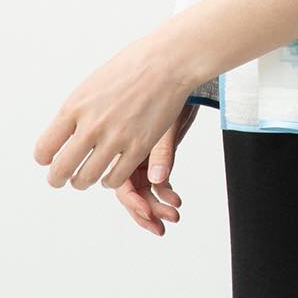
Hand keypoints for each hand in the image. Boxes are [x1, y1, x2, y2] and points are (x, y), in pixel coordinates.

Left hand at [33, 21, 193, 191]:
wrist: (167, 61)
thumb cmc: (131, 68)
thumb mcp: (92, 84)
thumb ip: (77, 111)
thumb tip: (64, 133)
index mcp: (75, 107)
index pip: (44, 148)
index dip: (45, 158)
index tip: (50, 160)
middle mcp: (92, 125)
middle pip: (61, 170)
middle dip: (57, 179)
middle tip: (60, 180)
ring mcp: (116, 137)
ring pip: (87, 178)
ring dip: (83, 182)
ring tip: (86, 178)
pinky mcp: (139, 146)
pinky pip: (115, 178)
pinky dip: (109, 181)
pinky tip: (111, 175)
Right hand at [115, 101, 197, 236]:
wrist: (173, 69)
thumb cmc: (164, 91)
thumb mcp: (164, 123)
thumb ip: (161, 152)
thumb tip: (159, 181)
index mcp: (122, 146)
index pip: (120, 184)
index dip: (133, 202)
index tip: (148, 214)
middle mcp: (126, 153)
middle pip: (129, 193)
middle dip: (144, 212)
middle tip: (159, 227)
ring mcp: (137, 154)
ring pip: (142, 191)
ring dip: (155, 207)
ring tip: (173, 215)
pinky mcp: (151, 153)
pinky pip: (157, 181)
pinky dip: (165, 193)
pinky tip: (176, 202)